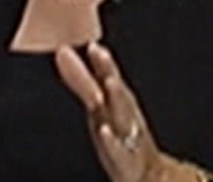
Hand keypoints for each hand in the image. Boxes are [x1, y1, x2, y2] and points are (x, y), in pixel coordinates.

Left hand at [54, 42, 167, 181]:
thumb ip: (83, 84)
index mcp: (119, 104)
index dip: (101, 60)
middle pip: (116, 88)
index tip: (92, 43)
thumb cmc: (122, 138)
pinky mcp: (126, 161)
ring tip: (109, 80)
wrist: (149, 176)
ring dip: (116, 96)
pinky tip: (104, 131)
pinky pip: (118, 149)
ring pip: (123, 114)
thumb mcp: (101, 110)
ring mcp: (127, 137)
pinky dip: (111, 139)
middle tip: (98, 51)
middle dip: (108, 69)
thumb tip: (64, 55)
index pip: (109, 76)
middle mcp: (124, 116)